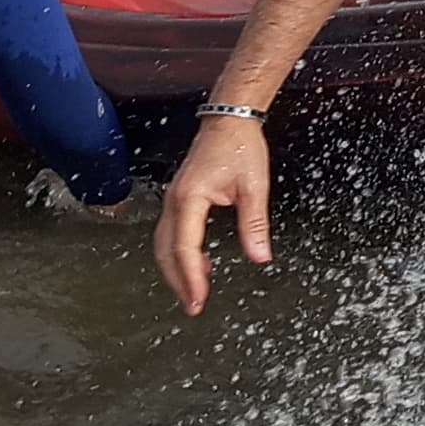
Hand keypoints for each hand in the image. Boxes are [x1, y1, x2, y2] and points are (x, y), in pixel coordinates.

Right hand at [156, 114, 273, 310]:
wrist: (228, 119)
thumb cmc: (240, 146)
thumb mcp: (254, 186)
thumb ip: (254, 223)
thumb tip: (259, 256)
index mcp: (190, 198)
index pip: (185, 248)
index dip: (191, 278)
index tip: (199, 299)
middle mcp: (175, 200)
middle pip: (166, 251)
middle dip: (177, 282)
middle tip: (193, 306)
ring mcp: (174, 199)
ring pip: (165, 243)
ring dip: (176, 270)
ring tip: (194, 291)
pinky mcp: (179, 197)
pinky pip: (172, 232)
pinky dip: (179, 254)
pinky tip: (199, 264)